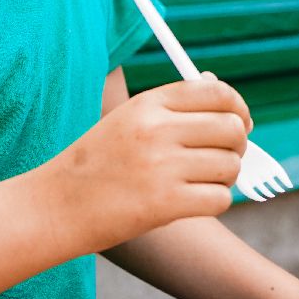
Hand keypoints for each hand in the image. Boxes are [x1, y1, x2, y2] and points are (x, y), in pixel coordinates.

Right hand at [48, 79, 250, 251]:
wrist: (57, 206)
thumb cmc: (98, 164)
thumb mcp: (128, 120)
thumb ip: (174, 107)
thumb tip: (224, 97)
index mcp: (148, 103)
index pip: (216, 92)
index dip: (238, 108)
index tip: (241, 122)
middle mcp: (157, 130)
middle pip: (231, 127)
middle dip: (238, 144)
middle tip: (226, 156)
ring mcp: (161, 167)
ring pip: (230, 165)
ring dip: (226, 177)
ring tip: (203, 182)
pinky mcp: (165, 203)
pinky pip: (220, 198)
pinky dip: (215, 202)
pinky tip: (195, 202)